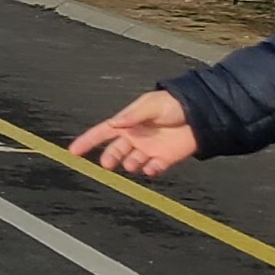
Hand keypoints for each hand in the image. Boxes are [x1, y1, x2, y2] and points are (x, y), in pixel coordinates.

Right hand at [69, 90, 202, 178]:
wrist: (201, 113)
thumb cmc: (173, 104)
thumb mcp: (151, 105)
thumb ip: (133, 115)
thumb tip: (114, 123)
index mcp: (127, 123)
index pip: (102, 133)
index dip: (87, 142)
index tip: (73, 152)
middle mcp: (135, 138)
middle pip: (115, 151)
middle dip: (110, 158)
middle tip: (108, 163)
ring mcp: (149, 149)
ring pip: (132, 162)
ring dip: (130, 164)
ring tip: (133, 162)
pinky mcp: (164, 159)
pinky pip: (153, 169)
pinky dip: (150, 170)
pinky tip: (151, 168)